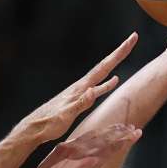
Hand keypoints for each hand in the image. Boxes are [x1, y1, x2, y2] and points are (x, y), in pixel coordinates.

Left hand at [15, 33, 137, 143]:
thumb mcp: (65, 115)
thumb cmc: (48, 124)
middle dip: (119, 52)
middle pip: (104, 65)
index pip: (104, 67)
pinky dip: (107, 83)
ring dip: (114, 64)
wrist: (34, 129)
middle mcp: (81, 86)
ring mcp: (79, 92)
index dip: (119, 53)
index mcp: (80, 88)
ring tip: (124, 54)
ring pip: (102, 74)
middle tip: (133, 38)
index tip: (132, 39)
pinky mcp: (78, 99)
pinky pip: (98, 87)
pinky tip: (113, 82)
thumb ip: (80, 103)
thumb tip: (93, 91)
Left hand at [22, 123, 140, 167]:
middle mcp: (83, 152)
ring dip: (108, 130)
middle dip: (121, 132)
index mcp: (91, 164)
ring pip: (94, 134)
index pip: (114, 147)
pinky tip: (98, 131)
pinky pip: (81, 136)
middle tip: (132, 128)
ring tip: (120, 126)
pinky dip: (92, 132)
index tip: (138, 133)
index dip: (127, 139)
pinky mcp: (62, 147)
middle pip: (106, 138)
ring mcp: (72, 148)